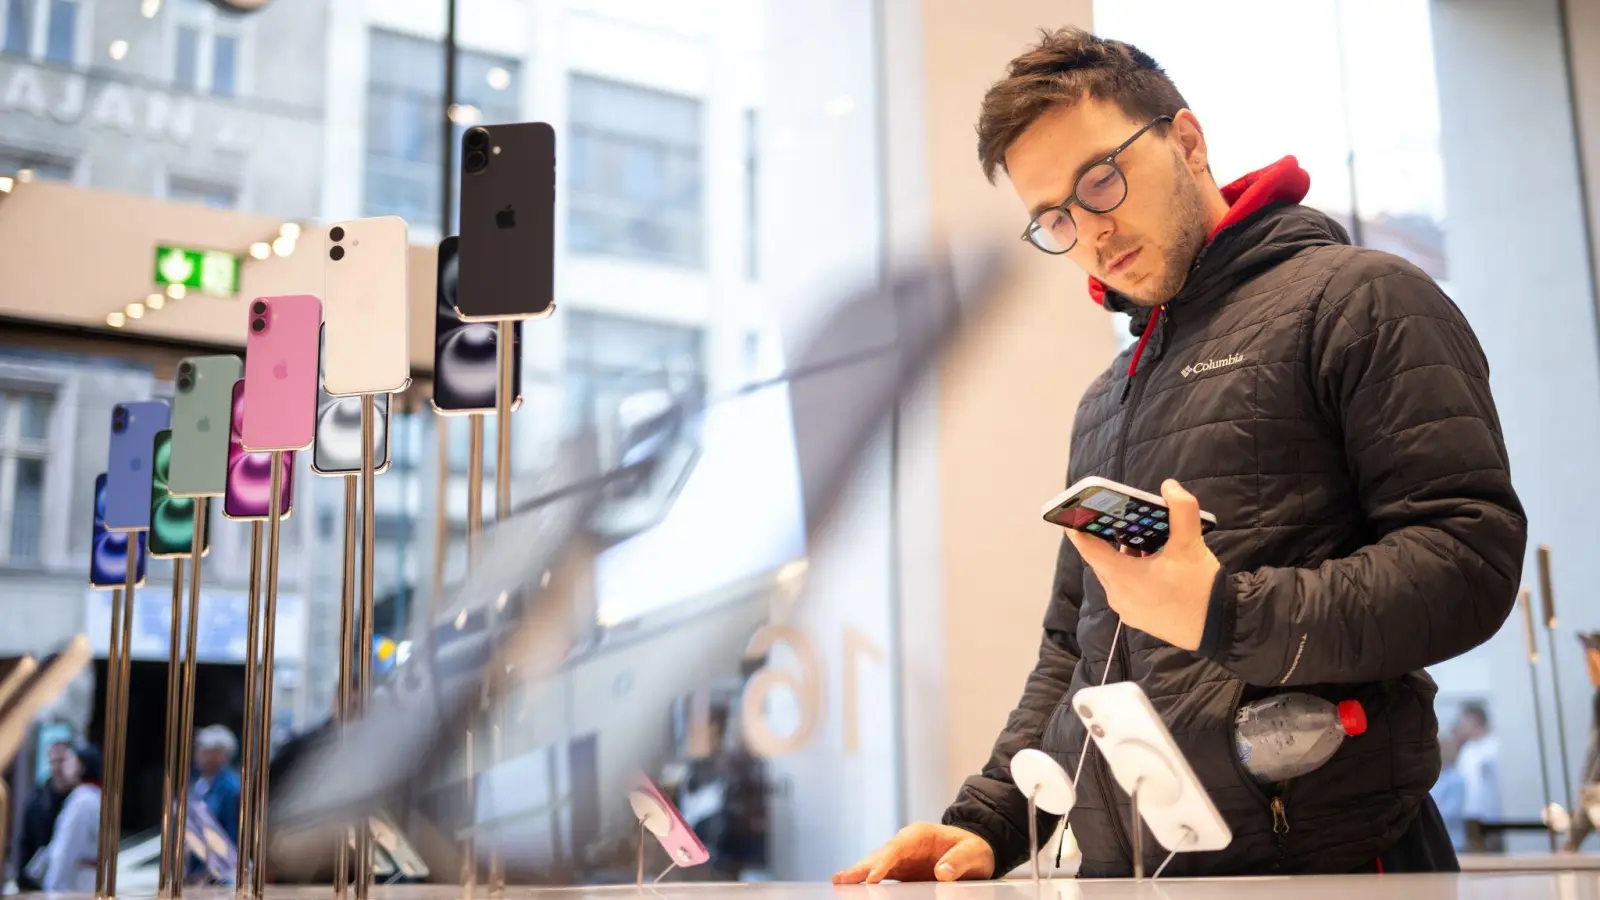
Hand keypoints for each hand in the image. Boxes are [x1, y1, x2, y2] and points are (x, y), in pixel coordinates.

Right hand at [831, 822, 994, 883]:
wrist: (975, 850)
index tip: (873, 876)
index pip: (898, 846)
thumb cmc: (974, 848)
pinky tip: (853, 886)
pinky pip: (882, 874)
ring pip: (876, 863)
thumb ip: (959, 861)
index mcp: (921, 834)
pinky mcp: (903, 870)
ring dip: (859, 873)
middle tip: (842, 879)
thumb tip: (942, 873)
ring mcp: (902, 857)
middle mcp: (906, 843)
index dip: (884, 861)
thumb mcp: (973, 853)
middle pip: (881, 854)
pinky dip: (867, 880)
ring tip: (839, 881)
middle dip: (862, 867)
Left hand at [1065, 479, 1219, 651]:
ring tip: (1140, 537)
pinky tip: (1153, 561)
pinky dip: (1133, 572)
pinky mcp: (1138, 617)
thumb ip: (1181, 510)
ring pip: (1115, 573)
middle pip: (1101, 559)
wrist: (1220, 628)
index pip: (1087, 547)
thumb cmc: (1201, 589)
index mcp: (1122, 576)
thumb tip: (1170, 487)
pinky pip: (1126, 588)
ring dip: (1124, 555)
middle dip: (1107, 537)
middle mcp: (1117, 594)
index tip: (1073, 510)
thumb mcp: (1191, 545)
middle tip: (1114, 516)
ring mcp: (1126, 609)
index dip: (1077, 526)